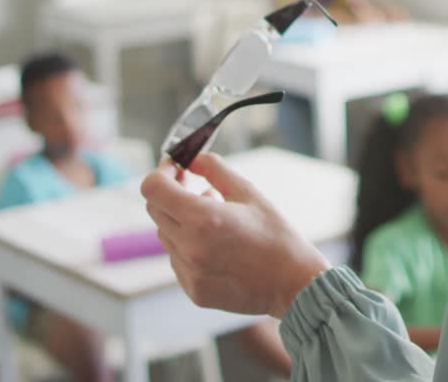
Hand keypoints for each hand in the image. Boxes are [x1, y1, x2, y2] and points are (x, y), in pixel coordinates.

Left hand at [141, 153, 329, 317]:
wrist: (294, 283)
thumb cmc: (277, 236)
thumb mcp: (249, 193)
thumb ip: (214, 169)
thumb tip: (190, 157)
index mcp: (203, 219)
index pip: (153, 189)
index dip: (161, 173)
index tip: (175, 169)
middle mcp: (190, 247)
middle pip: (155, 210)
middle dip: (171, 194)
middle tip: (193, 188)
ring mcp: (189, 272)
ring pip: (166, 235)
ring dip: (181, 222)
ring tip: (215, 220)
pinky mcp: (193, 289)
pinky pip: (177, 259)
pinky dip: (189, 247)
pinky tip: (217, 247)